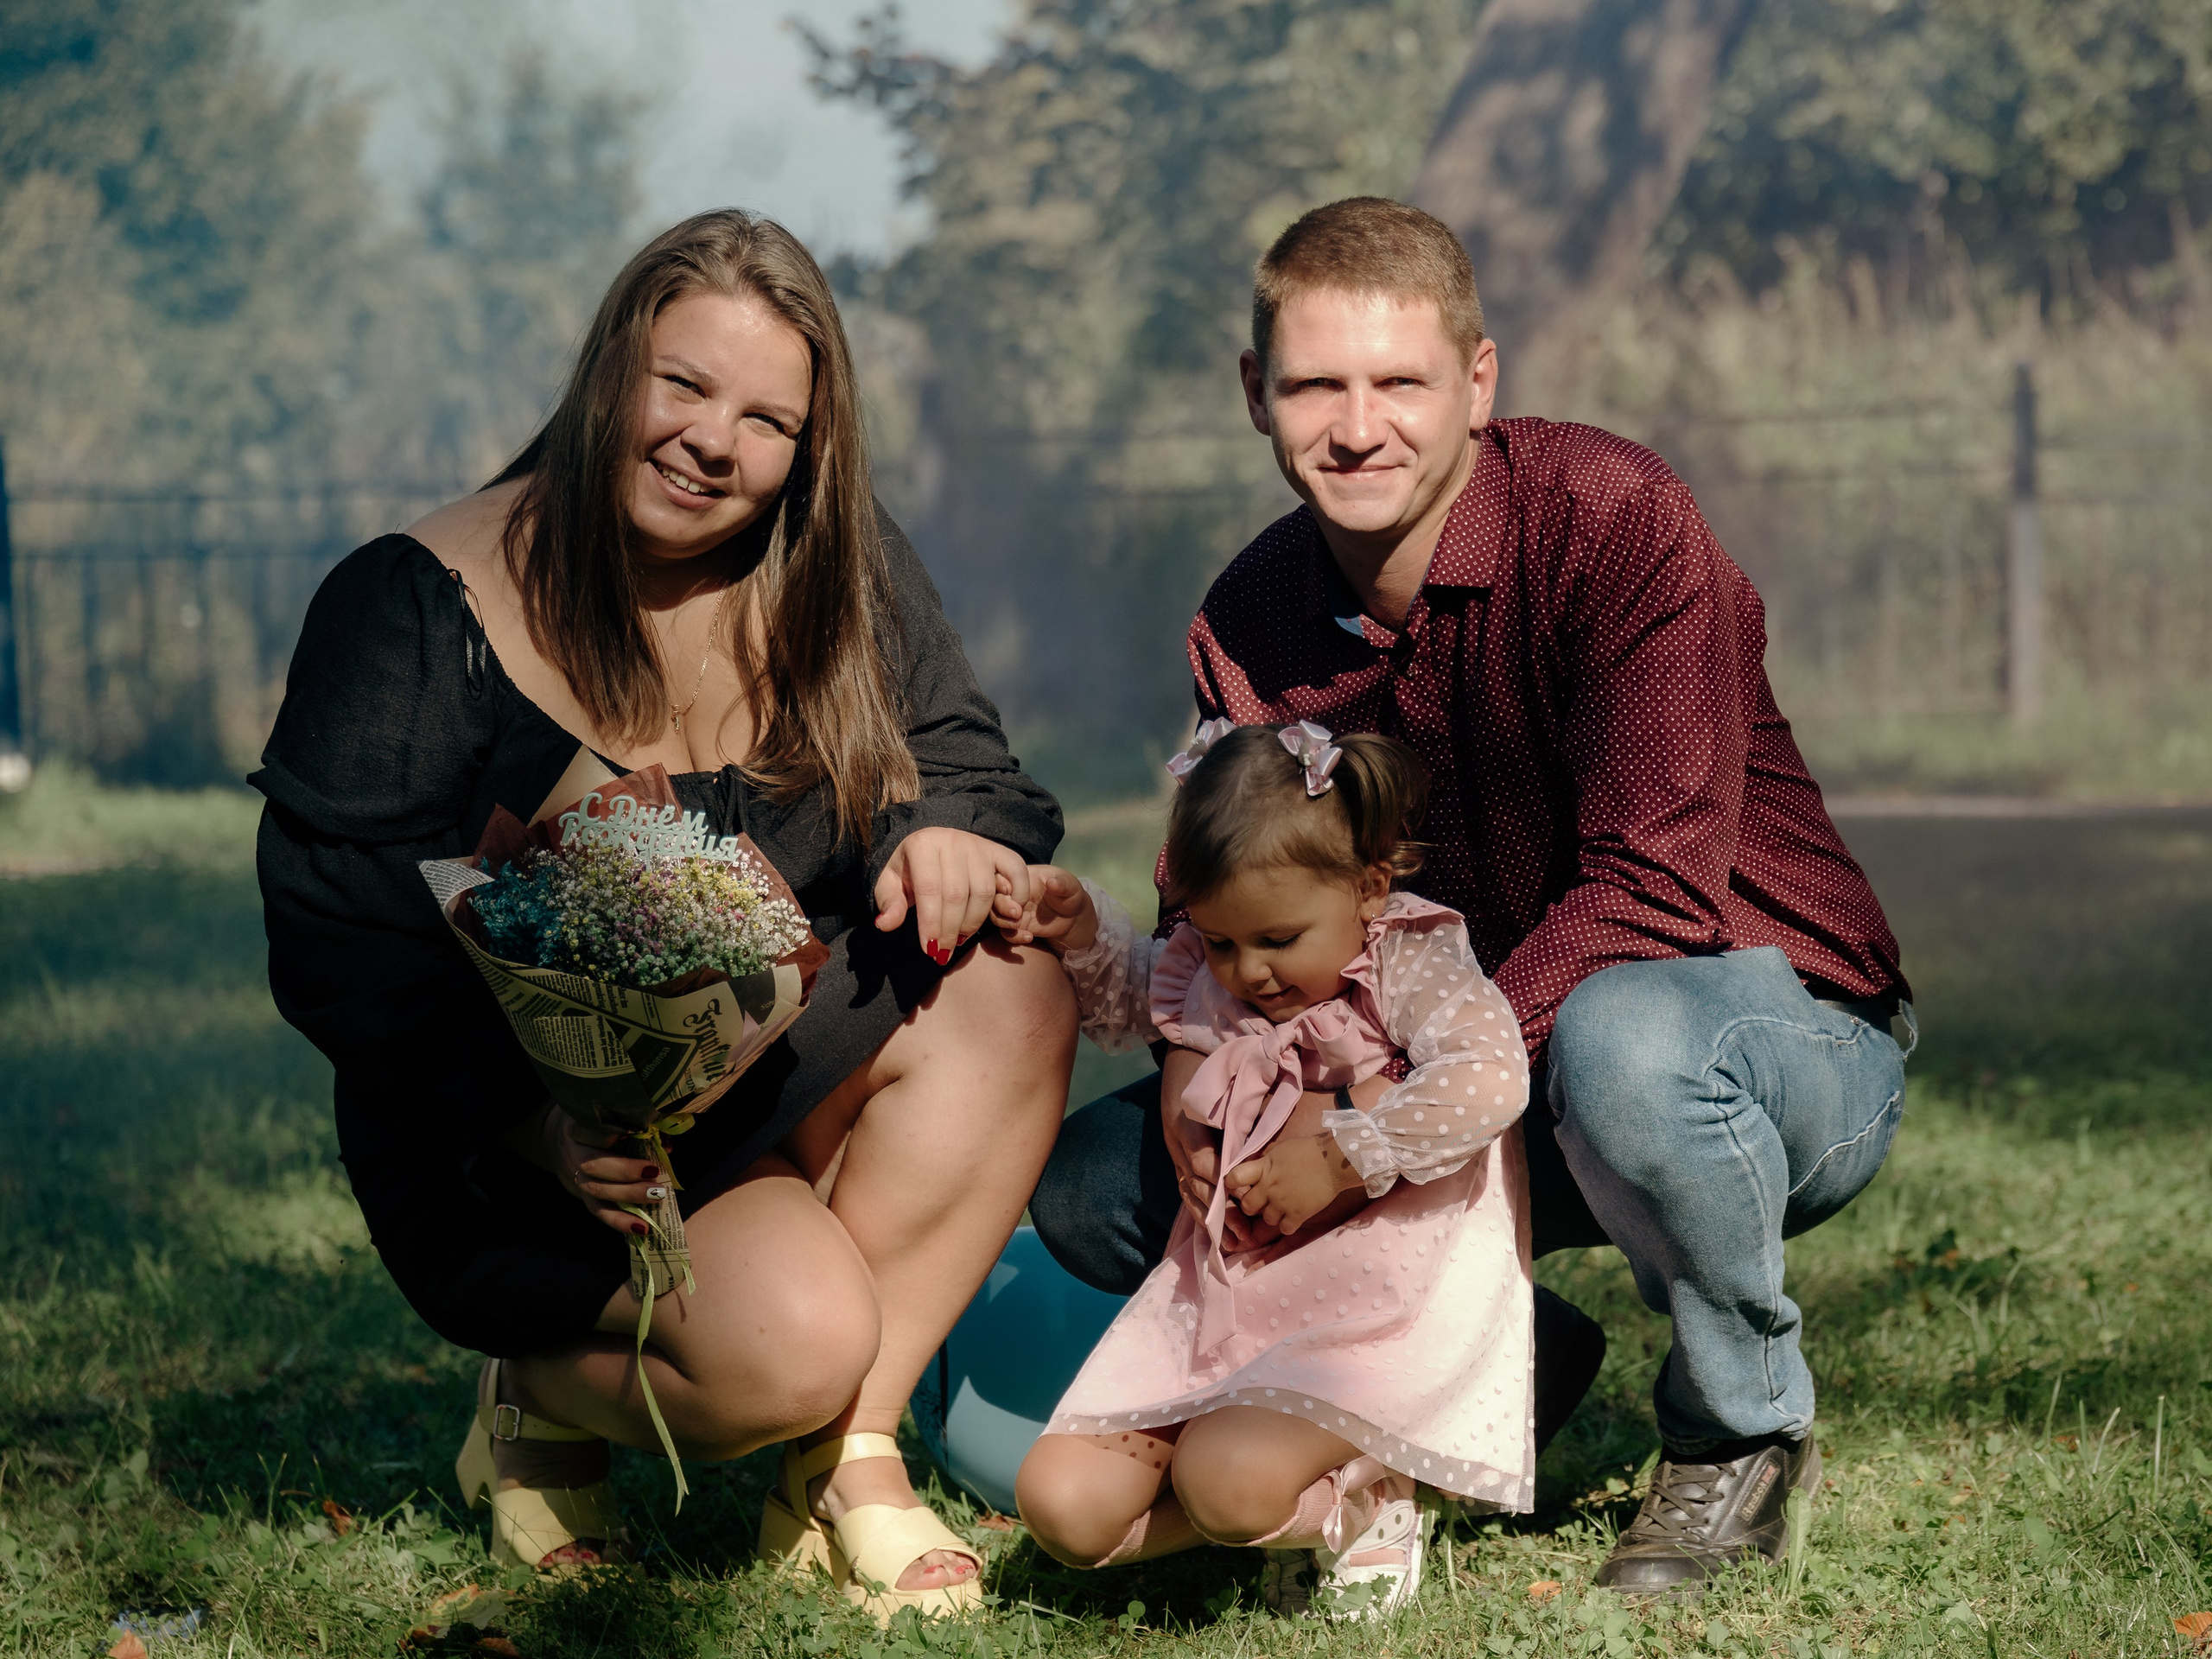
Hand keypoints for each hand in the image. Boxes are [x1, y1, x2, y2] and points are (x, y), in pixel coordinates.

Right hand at [506, 1105, 667, 1238]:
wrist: (564, 1143)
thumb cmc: (599, 1127)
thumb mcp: (612, 1118)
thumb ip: (639, 1128)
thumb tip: (666, 1147)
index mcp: (582, 1128)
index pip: (594, 1130)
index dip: (613, 1135)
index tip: (636, 1134)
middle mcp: (576, 1154)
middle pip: (594, 1165)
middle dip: (624, 1170)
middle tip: (653, 1172)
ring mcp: (577, 1178)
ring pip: (597, 1191)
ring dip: (628, 1196)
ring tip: (656, 1197)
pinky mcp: (584, 1197)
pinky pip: (600, 1211)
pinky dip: (621, 1221)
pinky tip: (642, 1228)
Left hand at [874, 828, 1032, 963]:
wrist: (933, 846)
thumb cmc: (911, 871)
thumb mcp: (891, 884)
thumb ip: (889, 904)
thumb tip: (885, 924)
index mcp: (922, 844)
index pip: (929, 889)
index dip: (931, 923)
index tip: (929, 950)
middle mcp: (953, 840)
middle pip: (957, 894)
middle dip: (950, 930)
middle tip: (943, 952)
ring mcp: (979, 845)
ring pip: (984, 891)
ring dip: (974, 922)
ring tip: (960, 937)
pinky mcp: (999, 851)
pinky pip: (1016, 872)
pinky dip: (1016, 896)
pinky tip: (1003, 917)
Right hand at [989, 864, 1097, 950]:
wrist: (1073, 917)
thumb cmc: (1070, 894)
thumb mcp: (1070, 886)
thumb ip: (1062, 884)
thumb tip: (1053, 882)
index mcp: (1021, 876)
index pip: (1002, 875)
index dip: (1001, 882)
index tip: (1009, 890)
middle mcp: (1013, 892)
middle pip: (993, 896)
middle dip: (1001, 905)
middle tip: (1017, 912)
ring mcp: (1013, 910)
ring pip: (994, 915)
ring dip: (1004, 921)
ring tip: (1019, 925)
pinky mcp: (1017, 926)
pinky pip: (1006, 933)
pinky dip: (1014, 936)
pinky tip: (1029, 937)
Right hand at [1158, 1049, 1277, 1251]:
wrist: (1180, 1077)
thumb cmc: (1211, 1081)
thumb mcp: (1225, 1087)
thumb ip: (1244, 1104)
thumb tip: (1269, 1113)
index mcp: (1187, 1125)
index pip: (1202, 1160)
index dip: (1221, 1179)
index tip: (1241, 1193)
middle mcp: (1178, 1146)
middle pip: (1198, 1186)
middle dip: (1222, 1211)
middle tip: (1245, 1230)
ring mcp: (1177, 1160)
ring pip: (1192, 1197)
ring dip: (1213, 1222)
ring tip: (1234, 1243)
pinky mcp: (1181, 1170)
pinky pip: (1189, 1198)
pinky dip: (1203, 1219)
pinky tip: (1218, 1238)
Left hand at [1223, 1130, 1363, 1235]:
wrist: (1335, 1160)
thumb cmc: (1309, 1150)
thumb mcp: (1281, 1148)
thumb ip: (1265, 1159)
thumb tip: (1255, 1164)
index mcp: (1263, 1167)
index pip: (1234, 1178)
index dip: (1232, 1183)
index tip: (1237, 1185)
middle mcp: (1269, 1187)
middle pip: (1247, 1206)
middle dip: (1252, 1205)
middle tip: (1262, 1201)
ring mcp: (1283, 1202)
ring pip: (1266, 1220)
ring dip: (1272, 1215)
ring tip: (1282, 1207)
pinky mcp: (1299, 1214)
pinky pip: (1285, 1229)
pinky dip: (1288, 1225)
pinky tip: (1294, 1216)